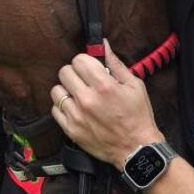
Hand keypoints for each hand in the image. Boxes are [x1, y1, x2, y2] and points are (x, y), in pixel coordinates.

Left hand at [50, 40, 160, 169]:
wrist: (136, 148)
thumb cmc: (138, 116)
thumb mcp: (134, 85)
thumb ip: (116, 64)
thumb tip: (103, 45)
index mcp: (104, 85)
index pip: (78, 60)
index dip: (85, 61)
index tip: (90, 68)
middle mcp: (87, 99)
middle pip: (64, 72)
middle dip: (75, 73)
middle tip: (84, 80)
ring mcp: (76, 115)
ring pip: (56, 91)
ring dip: (66, 90)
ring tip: (78, 95)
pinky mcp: (71, 130)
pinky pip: (55, 110)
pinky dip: (63, 107)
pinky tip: (75, 109)